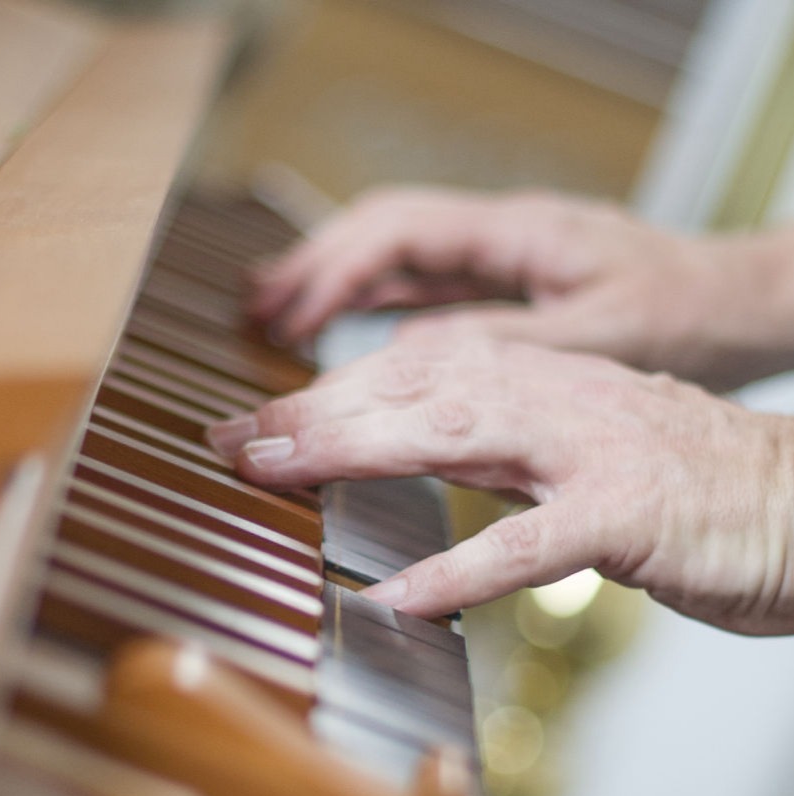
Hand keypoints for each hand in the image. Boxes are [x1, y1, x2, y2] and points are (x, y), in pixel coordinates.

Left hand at [206, 336, 793, 633]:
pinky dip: (464, 569)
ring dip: (356, 450)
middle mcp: (556, 397)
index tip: (249, 424)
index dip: (321, 394)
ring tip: (276, 474)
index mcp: (538, 380)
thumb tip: (397, 448)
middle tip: (227, 440)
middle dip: (312, 412)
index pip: (409, 372)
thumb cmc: (685, 487)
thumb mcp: (569, 448)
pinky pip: (534, 543)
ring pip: (456, 432)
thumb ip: (488, 446)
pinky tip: (399, 595)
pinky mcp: (633, 514)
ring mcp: (594, 449)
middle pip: (412, 389)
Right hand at [249, 186, 793, 390]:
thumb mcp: (598, 339)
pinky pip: (421, 280)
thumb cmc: (692, 317)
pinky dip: (370, 299)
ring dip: (333, 279)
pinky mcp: (509, 282)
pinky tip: (342, 326)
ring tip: (274, 314)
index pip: (399, 233)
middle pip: (381, 230)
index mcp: (520, 232)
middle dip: (312, 266)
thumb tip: (407, 362)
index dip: (333, 272)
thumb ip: (502, 346)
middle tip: (255, 311)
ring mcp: (502, 255)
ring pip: (396, 251)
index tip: (285, 319)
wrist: (745, 304)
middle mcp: (502, 233)